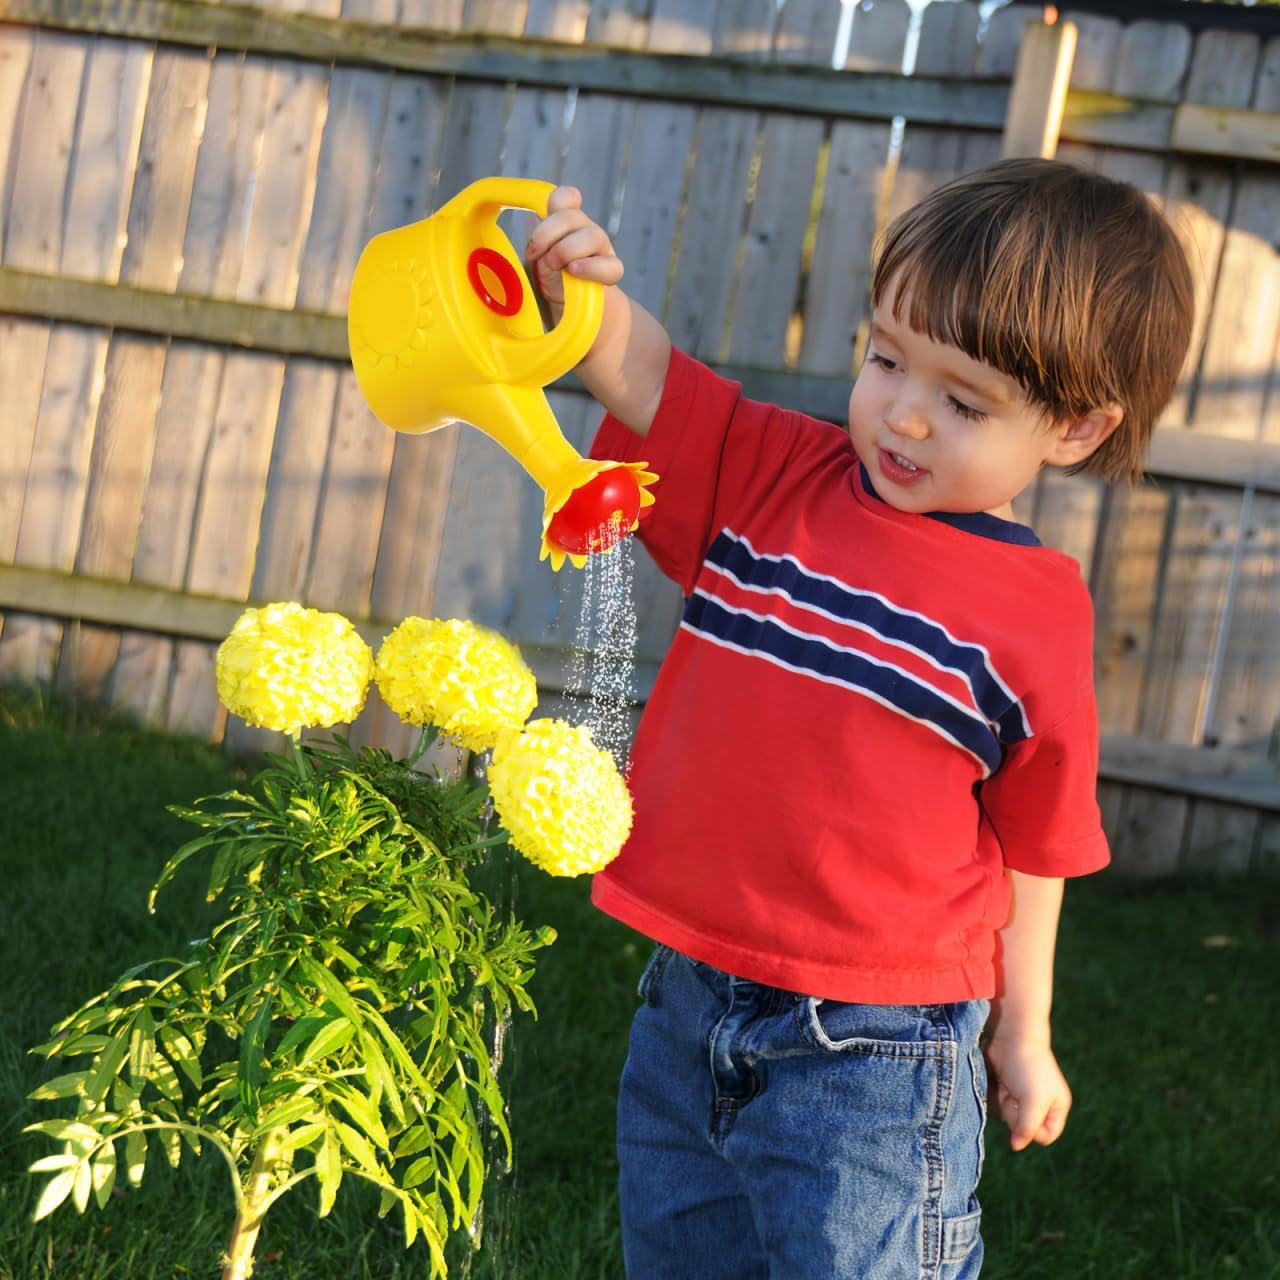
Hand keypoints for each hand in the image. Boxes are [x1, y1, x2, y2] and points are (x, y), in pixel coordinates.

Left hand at [525, 185, 623, 313]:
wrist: (571, 304)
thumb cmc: (553, 275)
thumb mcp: (538, 255)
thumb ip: (538, 237)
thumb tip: (533, 219)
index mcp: (567, 220)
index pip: (567, 197)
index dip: (554, 203)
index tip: (537, 226)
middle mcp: (585, 228)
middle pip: (572, 216)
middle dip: (547, 234)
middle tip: (534, 254)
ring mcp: (601, 247)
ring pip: (593, 236)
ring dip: (567, 250)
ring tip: (554, 265)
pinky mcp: (612, 269)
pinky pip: (611, 266)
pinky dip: (591, 267)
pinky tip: (575, 271)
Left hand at [982, 1035, 1071, 1150]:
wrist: (1009, 1035)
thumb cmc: (1028, 1067)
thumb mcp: (1035, 1101)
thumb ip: (1028, 1128)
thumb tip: (1016, 1146)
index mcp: (1056, 1107)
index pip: (1045, 1136)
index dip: (1033, 1131)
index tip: (1026, 1113)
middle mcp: (1038, 1103)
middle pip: (1021, 1129)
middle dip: (1014, 1113)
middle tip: (1014, 1094)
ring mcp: (1019, 1096)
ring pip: (1005, 1118)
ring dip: (1001, 1103)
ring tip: (1005, 1085)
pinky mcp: (1002, 1087)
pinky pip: (994, 1104)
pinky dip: (992, 1095)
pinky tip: (995, 1081)